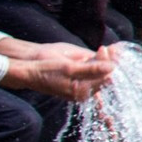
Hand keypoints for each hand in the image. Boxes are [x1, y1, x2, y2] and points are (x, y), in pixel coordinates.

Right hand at [0, 53, 117, 101]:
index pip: (104, 78)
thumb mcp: (70, 68)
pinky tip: (97, 54)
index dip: (108, 62)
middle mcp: (83, 94)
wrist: (30, 74)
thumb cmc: (47, 70)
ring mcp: (80, 90)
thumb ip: (91, 69)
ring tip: (103, 49)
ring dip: (102, 62)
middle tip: (108, 47)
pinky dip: (95, 64)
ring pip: (98, 75)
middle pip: (103, 77)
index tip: (104, 48)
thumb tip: (112, 68)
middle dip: (107, 61)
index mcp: (82, 92)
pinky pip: (91, 74)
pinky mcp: (76, 84)